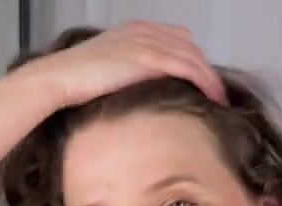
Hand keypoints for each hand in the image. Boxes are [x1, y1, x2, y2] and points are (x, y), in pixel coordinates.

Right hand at [24, 21, 226, 108]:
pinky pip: (190, 68)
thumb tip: (142, 88)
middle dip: (206, 70)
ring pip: (195, 58)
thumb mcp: (108, 66)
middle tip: (217, 94)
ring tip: (221, 100)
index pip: (179, 40)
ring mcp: (150, 42)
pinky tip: (214, 98)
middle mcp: (147, 31)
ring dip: (212, 79)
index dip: (194, 61)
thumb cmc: (77, 80)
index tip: (203, 82)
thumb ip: (129, 69)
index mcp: (137, 29)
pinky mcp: (151, 58)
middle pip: (191, 48)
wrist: (60, 78)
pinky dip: (206, 82)